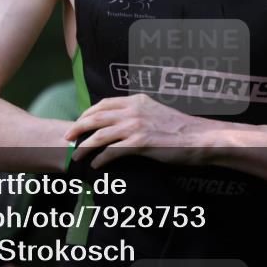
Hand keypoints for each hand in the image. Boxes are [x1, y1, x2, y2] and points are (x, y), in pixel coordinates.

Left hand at [64, 93, 209, 168]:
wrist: (199, 138)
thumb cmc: (180, 129)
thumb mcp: (156, 112)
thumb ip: (139, 112)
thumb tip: (122, 121)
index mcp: (137, 100)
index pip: (103, 104)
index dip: (87, 113)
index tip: (79, 122)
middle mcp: (134, 110)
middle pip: (96, 117)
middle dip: (77, 127)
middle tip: (67, 138)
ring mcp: (136, 126)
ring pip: (99, 135)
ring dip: (84, 146)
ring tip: (76, 155)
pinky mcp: (140, 143)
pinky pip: (112, 151)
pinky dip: (101, 159)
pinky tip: (96, 166)